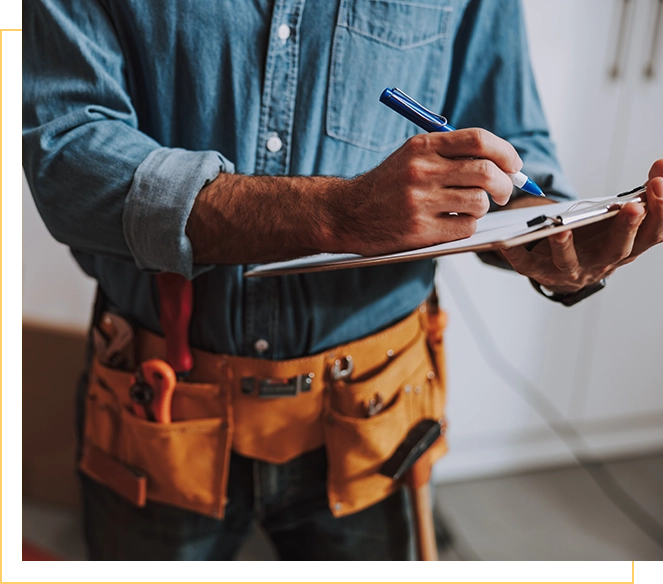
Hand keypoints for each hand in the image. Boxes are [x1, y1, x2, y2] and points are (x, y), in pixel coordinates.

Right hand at [331, 129, 522, 255]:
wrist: (346, 213)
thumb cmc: (386, 186)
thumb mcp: (411, 157)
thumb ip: (450, 154)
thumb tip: (503, 164)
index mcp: (422, 147)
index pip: (479, 140)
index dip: (505, 153)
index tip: (514, 165)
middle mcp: (422, 171)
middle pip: (487, 172)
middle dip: (506, 185)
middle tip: (504, 193)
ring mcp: (420, 202)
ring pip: (479, 202)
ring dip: (482, 208)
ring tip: (466, 209)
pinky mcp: (420, 230)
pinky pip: (466, 227)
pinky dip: (466, 226)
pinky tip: (450, 222)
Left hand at [501, 159, 662, 293]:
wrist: (563, 271)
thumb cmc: (595, 239)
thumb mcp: (620, 218)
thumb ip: (642, 194)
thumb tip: (662, 165)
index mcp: (626, 247)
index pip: (652, 233)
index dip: (660, 212)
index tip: (658, 185)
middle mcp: (601, 263)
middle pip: (619, 250)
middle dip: (627, 228)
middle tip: (634, 207)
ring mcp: (570, 270)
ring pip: (570, 262)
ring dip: (566, 247)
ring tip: (561, 230)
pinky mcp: (540, 272)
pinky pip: (526, 265)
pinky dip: (515, 254)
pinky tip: (505, 243)